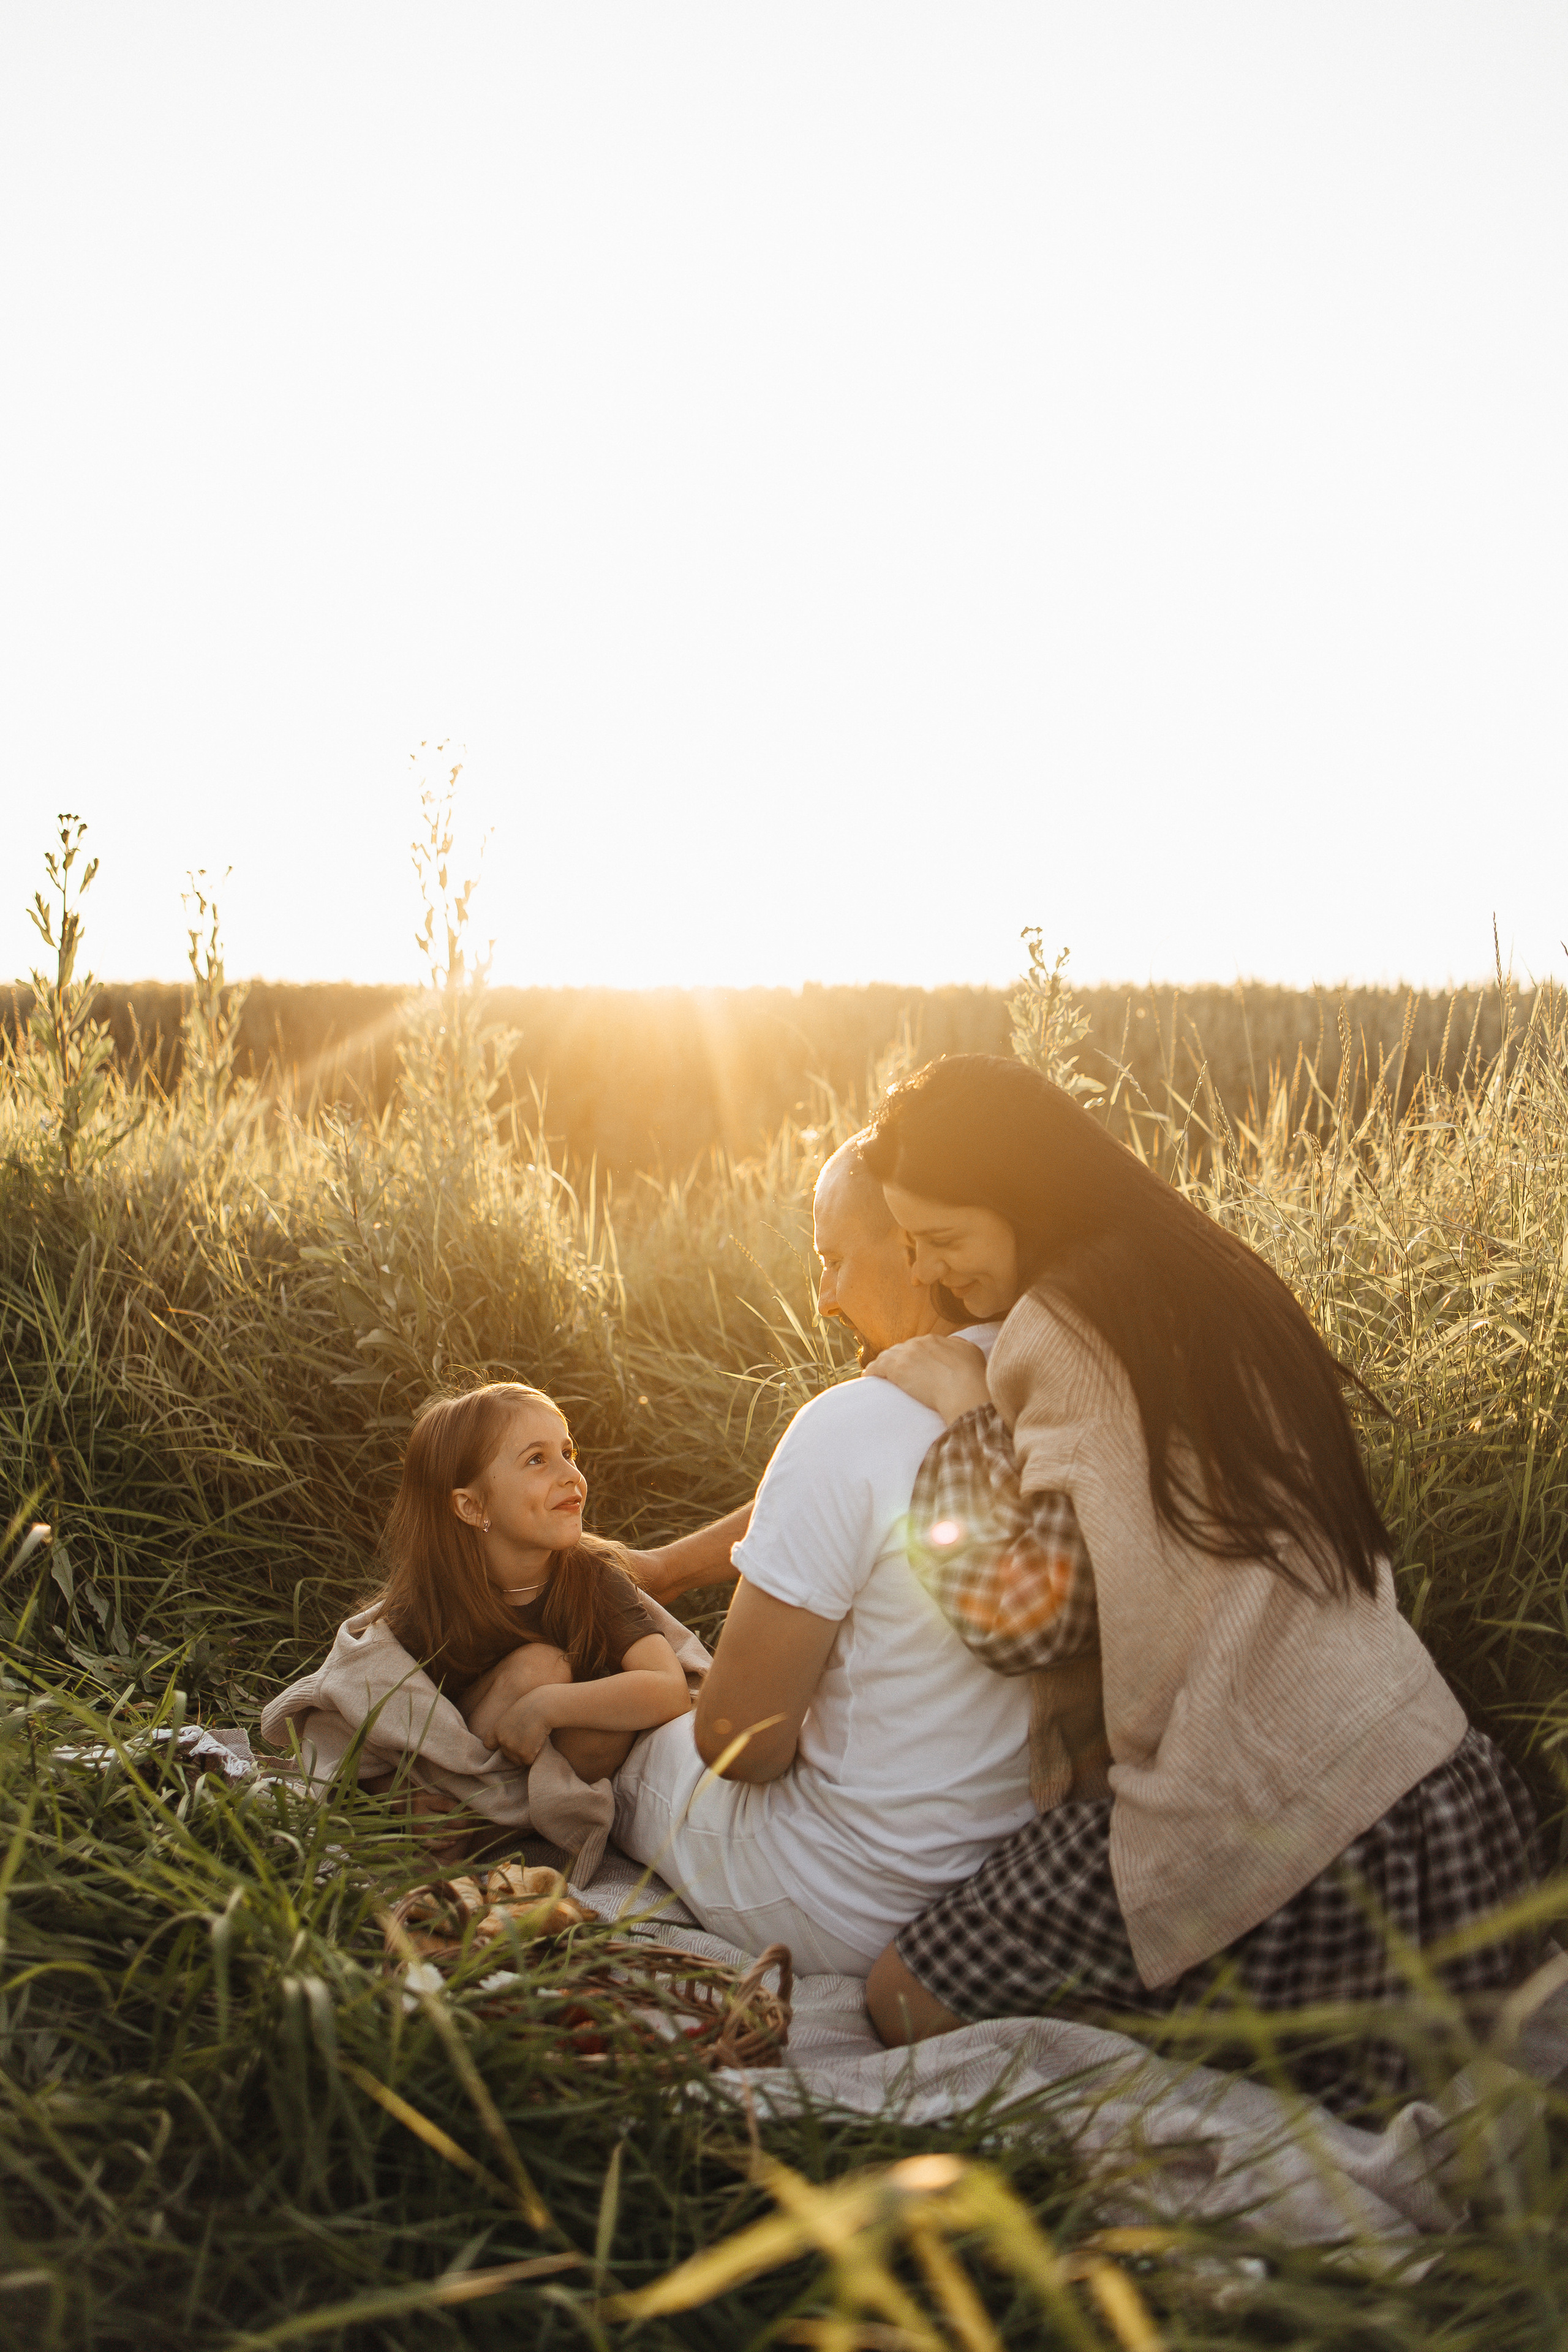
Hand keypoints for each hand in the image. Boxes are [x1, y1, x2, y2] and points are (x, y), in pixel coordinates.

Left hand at [491, 1686, 558, 1766]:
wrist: (543, 1708)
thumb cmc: (532, 1706)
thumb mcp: (513, 1714)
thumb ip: (508, 1728)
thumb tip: (513, 1739)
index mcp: (497, 1729)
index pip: (488, 1744)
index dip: (497, 1746)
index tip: (505, 1744)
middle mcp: (502, 1740)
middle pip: (506, 1755)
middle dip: (516, 1751)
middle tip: (528, 1739)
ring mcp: (512, 1749)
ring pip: (518, 1760)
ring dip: (526, 1755)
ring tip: (534, 1740)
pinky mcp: (524, 1755)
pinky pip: (529, 1761)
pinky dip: (534, 1755)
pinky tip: (539, 1742)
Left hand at [864, 1335, 990, 1423]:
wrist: (965, 1390)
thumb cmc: (973, 1376)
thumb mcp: (971, 1352)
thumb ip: (958, 1346)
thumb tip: (952, 1345)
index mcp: (936, 1340)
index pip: (918, 1346)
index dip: (914, 1356)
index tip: (913, 1366)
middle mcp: (919, 1343)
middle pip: (902, 1349)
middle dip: (898, 1359)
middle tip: (896, 1373)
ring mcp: (907, 1355)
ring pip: (888, 1356)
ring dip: (883, 1364)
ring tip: (879, 1374)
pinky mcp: (896, 1369)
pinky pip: (878, 1367)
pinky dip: (872, 1371)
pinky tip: (868, 1376)